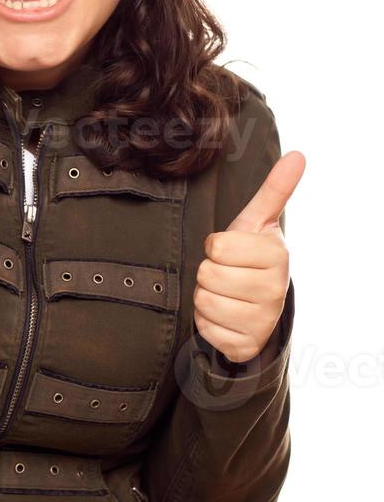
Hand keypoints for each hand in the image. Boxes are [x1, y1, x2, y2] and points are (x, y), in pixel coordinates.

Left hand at [193, 151, 304, 363]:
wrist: (258, 304)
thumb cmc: (249, 257)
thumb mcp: (257, 223)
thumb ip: (274, 190)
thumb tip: (297, 155)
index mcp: (276, 255)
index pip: (216, 245)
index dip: (216, 247)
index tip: (231, 251)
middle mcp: (275, 290)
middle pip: (208, 274)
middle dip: (209, 272)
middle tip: (226, 274)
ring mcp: (262, 322)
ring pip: (203, 302)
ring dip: (205, 297)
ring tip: (224, 293)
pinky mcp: (245, 346)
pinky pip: (205, 329)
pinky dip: (206, 323)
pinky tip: (224, 316)